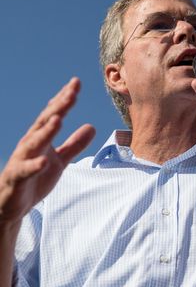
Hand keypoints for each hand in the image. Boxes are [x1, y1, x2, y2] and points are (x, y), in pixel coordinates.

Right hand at [0, 78, 94, 224]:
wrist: (12, 204)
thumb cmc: (36, 177)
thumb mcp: (60, 160)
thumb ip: (75, 144)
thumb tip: (92, 126)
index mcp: (42, 138)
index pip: (54, 114)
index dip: (64, 99)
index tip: (76, 83)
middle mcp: (31, 144)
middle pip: (46, 122)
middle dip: (59, 106)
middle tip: (72, 91)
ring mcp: (23, 159)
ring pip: (34, 142)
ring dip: (47, 130)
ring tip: (59, 119)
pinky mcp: (18, 177)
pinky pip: (26, 170)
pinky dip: (35, 165)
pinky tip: (46, 161)